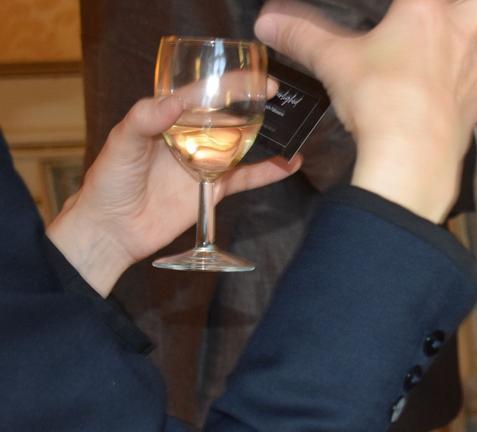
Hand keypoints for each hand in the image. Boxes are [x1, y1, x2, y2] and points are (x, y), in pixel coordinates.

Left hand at [45, 96, 299, 296]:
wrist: (112, 230)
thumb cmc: (109, 182)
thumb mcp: (121, 144)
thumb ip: (146, 119)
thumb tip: (176, 101)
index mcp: (166, 118)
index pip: (202, 95)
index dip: (228, 84)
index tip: (253, 80)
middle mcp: (189, 137)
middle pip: (227, 114)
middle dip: (253, 102)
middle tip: (278, 93)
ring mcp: (205, 162)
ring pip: (241, 143)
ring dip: (266, 135)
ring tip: (291, 124)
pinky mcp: (214, 189)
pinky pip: (246, 178)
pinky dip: (269, 172)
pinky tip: (290, 164)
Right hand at [254, 0, 476, 221]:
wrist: (412, 160)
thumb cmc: (379, 101)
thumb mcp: (333, 63)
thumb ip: (302, 36)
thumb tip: (268, 20)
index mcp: (425, 12)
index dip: (419, 0)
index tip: (407, 7)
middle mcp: (459, 35)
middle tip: (464, 5)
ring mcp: (474, 72)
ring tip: (467, 36)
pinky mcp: (475, 106)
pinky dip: (473, 79)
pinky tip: (454, 86)